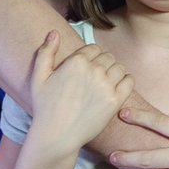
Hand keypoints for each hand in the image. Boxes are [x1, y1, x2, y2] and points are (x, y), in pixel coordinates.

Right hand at [30, 31, 134, 152]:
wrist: (57, 135)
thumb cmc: (45, 107)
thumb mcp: (38, 77)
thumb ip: (46, 52)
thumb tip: (54, 32)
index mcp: (76, 61)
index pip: (93, 48)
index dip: (90, 57)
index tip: (86, 68)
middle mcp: (94, 70)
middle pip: (107, 57)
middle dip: (102, 64)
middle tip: (95, 77)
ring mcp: (106, 85)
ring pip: (119, 67)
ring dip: (114, 71)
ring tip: (106, 82)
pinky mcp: (115, 101)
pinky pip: (129, 81)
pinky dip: (126, 81)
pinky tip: (118, 87)